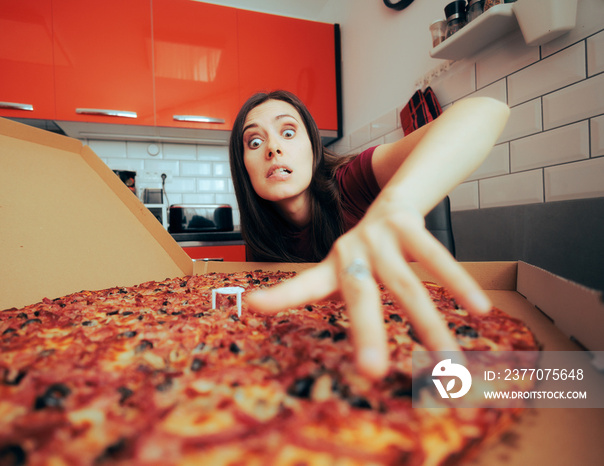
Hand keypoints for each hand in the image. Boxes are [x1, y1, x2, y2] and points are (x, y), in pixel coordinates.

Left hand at [245, 198, 491, 377]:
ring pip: (406, 285)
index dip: (281, 296)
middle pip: (361, 296)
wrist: (396, 200)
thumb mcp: (348, 272)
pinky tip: (479, 308)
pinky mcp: (408, 225)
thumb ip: (344, 302)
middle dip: (368, 332)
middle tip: (373, 372)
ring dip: (429, 324)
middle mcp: (353, 251)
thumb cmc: (367, 252)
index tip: (253, 304)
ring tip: (449, 362)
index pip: (305, 284)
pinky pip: (436, 256)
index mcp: (333, 267)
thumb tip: (348, 349)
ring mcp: (380, 237)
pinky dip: (458, 283)